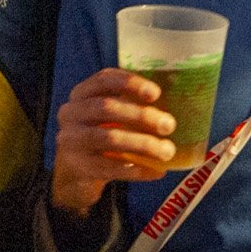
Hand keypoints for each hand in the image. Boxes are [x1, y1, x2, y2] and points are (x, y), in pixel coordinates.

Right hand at [51, 68, 176, 211]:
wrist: (76, 169)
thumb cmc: (102, 132)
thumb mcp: (109, 113)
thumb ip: (132, 103)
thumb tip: (179, 97)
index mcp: (82, 93)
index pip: (104, 79)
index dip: (130, 83)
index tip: (156, 93)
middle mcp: (71, 113)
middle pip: (107, 108)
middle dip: (142, 116)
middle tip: (169, 125)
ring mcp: (71, 140)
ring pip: (109, 138)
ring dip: (143, 144)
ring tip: (167, 151)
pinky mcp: (79, 166)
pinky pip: (111, 167)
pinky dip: (137, 170)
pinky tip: (156, 171)